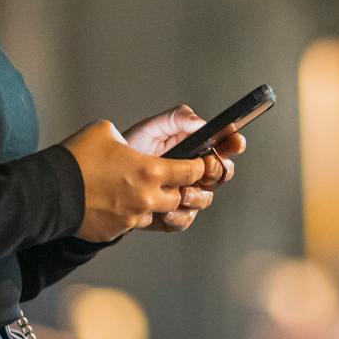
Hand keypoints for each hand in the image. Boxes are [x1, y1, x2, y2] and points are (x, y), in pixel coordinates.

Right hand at [61, 120, 213, 241]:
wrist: (47, 192)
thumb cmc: (76, 158)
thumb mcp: (105, 130)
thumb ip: (128, 135)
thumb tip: (134, 139)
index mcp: (150, 170)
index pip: (193, 172)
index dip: (198, 167)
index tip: (198, 165)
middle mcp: (147, 198)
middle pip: (181, 198)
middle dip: (178, 189)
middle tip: (169, 180)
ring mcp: (132, 218)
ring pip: (157, 214)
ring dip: (153, 204)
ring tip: (137, 191)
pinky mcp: (115, 231)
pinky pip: (132, 224)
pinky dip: (129, 215)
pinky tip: (115, 203)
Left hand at [119, 104, 246, 233]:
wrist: (104, 178)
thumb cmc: (129, 150)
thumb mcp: (151, 128)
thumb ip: (176, 119)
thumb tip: (200, 121)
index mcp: (195, 149)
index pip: (224, 146)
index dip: (233, 144)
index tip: (234, 142)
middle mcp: (195, 173)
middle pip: (222, 174)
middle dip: (216, 170)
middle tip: (204, 165)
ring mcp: (186, 194)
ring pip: (206, 199)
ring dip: (196, 195)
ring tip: (180, 190)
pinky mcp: (173, 215)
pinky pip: (185, 220)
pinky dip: (176, 216)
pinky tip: (164, 210)